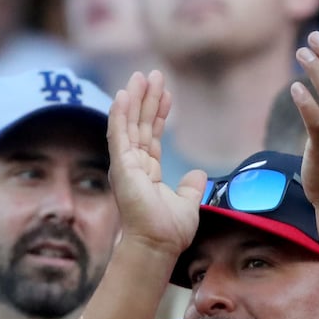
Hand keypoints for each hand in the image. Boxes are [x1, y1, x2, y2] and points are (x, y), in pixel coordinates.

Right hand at [107, 70, 206, 253]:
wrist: (159, 244)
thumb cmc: (170, 230)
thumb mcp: (188, 203)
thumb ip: (192, 186)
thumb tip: (199, 174)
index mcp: (148, 172)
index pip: (153, 136)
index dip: (159, 114)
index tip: (167, 94)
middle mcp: (134, 166)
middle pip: (140, 125)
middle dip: (146, 99)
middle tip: (153, 74)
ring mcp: (125, 165)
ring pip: (129, 124)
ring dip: (134, 99)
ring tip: (141, 76)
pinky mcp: (120, 167)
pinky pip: (118, 134)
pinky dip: (120, 114)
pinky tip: (123, 95)